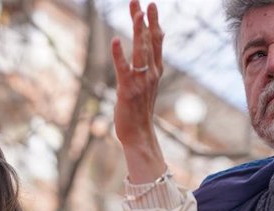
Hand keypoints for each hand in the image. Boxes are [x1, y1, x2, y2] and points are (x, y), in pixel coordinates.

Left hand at [111, 0, 165, 182]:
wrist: (139, 134)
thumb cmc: (139, 111)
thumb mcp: (146, 86)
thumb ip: (148, 68)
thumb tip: (149, 56)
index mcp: (156, 71)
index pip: (157, 42)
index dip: (154, 23)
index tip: (151, 5)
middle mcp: (151, 73)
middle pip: (149, 41)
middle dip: (145, 20)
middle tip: (141, 1)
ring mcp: (140, 81)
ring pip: (140, 50)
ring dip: (137, 30)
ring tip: (135, 12)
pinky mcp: (127, 89)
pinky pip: (123, 68)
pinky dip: (120, 54)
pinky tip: (116, 40)